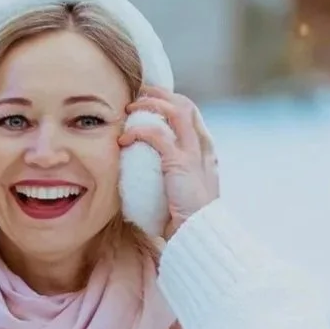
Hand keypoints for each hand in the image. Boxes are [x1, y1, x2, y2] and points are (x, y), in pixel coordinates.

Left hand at [120, 85, 219, 241]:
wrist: (195, 234)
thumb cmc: (182, 219)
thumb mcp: (179, 189)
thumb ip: (168, 174)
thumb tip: (143, 170)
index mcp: (205, 152)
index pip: (190, 114)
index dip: (169, 102)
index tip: (146, 102)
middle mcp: (203, 147)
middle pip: (185, 104)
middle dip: (159, 94)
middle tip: (136, 94)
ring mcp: (195, 153)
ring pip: (176, 110)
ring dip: (150, 104)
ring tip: (129, 109)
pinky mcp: (181, 162)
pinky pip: (158, 134)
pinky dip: (139, 131)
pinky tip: (124, 138)